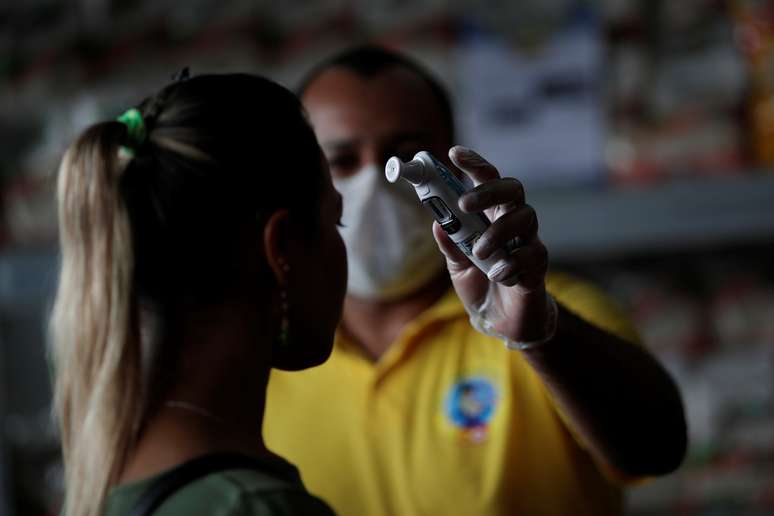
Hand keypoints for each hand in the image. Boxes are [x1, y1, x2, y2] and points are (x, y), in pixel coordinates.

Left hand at [431, 146, 552, 344]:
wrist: (502, 323)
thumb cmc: (482, 285)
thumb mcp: (457, 266)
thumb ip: (450, 244)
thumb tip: (438, 222)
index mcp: (491, 216)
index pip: (488, 180)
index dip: (475, 164)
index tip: (455, 153)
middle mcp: (512, 223)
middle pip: (512, 189)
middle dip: (489, 190)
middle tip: (465, 204)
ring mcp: (528, 242)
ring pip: (525, 217)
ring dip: (497, 232)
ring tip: (479, 253)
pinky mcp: (539, 266)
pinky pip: (533, 254)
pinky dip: (512, 263)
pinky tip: (499, 275)